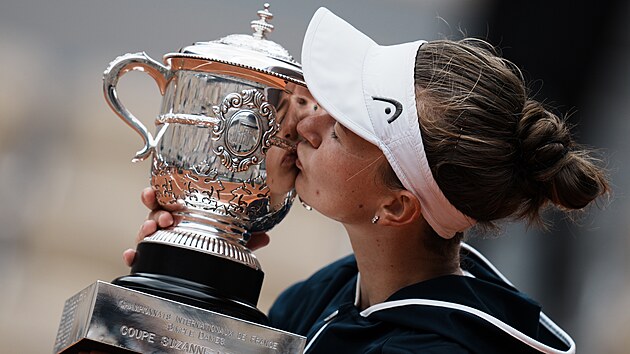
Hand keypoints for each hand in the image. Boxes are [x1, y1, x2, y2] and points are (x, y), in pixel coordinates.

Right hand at [122, 187, 270, 266]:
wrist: (205, 279)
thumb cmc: (211, 249)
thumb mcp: (230, 241)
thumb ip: (245, 239)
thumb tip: (264, 237)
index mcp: (182, 217)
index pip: (168, 201)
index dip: (158, 194)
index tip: (153, 191)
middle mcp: (167, 228)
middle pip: (154, 214)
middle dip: (155, 212)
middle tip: (165, 217)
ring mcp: (158, 244)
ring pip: (145, 233)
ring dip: (145, 229)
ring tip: (153, 229)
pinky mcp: (151, 262)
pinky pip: (139, 259)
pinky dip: (133, 256)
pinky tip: (132, 256)